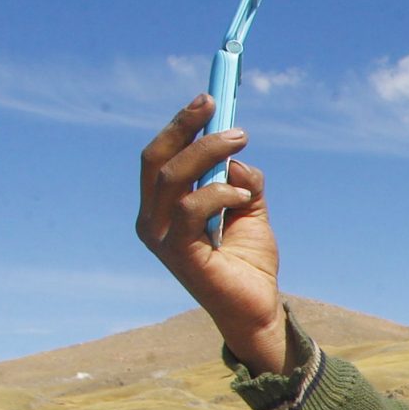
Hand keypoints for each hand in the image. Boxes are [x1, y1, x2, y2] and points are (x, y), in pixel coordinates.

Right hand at [136, 95, 288, 373]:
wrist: (257, 308)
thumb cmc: (248, 262)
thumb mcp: (249, 210)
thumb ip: (242, 181)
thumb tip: (237, 157)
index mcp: (161, 208)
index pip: (159, 158)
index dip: (180, 126)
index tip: (209, 100)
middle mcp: (151, 220)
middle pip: (157, 160)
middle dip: (185, 127)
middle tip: (219, 106)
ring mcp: (161, 238)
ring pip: (173, 177)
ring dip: (208, 151)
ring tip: (241, 141)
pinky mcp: (179, 253)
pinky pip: (192, 208)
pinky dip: (219, 192)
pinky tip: (244, 197)